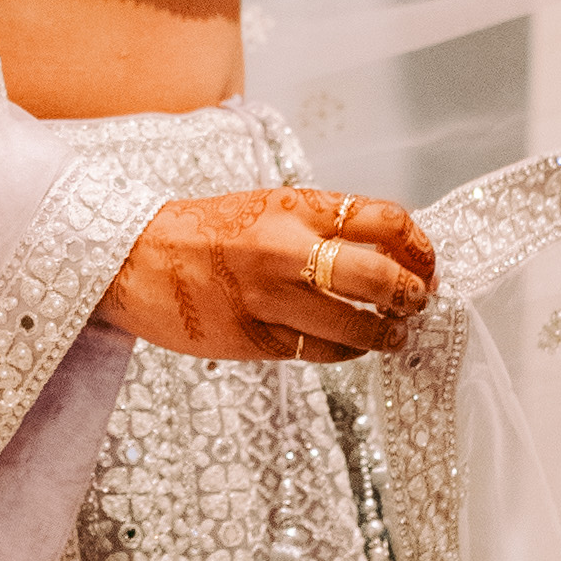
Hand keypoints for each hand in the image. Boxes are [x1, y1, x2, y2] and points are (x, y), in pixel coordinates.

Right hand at [98, 185, 434, 365]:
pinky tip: (352, 348)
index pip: (384, 220)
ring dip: (387, 334)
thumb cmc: (202, 232)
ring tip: (394, 335)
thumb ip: (321, 225)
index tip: (427, 263)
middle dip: (413, 295)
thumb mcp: (266, 207)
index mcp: (294, 208)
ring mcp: (270, 298)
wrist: (133, 258)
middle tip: (419, 303)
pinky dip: (346, 352)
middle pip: (380, 276)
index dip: (419, 246)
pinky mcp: (254, 338)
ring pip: (356, 325)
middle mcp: (287, 249)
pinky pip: (319, 352)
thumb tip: (385, 251)